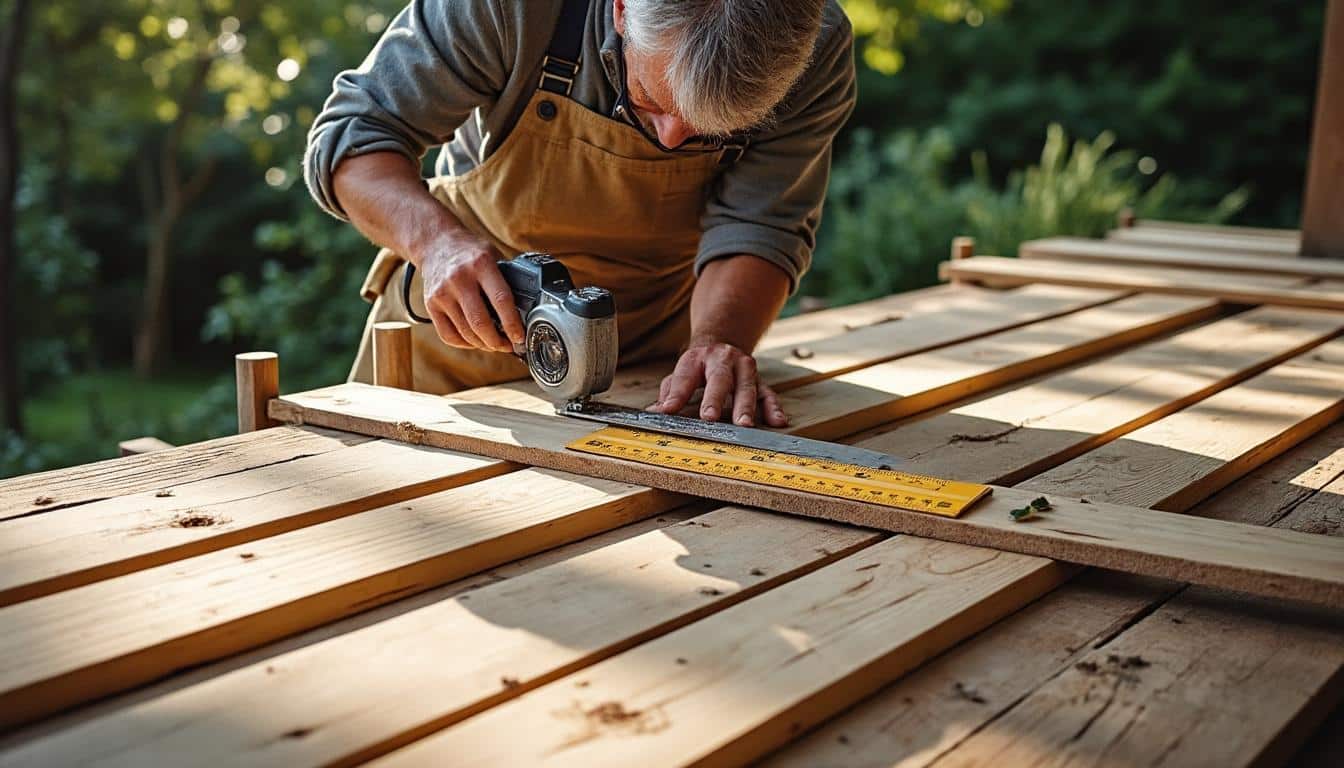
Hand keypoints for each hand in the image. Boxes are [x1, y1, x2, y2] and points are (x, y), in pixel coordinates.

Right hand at [415, 234, 525, 352]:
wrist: (435, 243)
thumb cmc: (470, 252)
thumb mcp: (492, 256)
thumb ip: (505, 279)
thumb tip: (525, 311)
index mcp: (481, 264)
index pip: (501, 299)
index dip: (512, 324)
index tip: (520, 337)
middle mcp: (459, 278)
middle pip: (481, 322)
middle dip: (498, 342)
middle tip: (508, 346)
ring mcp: (442, 293)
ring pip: (465, 332)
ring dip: (483, 345)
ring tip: (494, 344)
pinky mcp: (430, 305)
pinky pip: (448, 335)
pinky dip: (465, 344)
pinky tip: (475, 341)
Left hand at [648, 337, 787, 426]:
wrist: (724, 343)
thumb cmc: (699, 366)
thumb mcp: (681, 373)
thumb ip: (669, 392)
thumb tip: (655, 412)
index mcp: (697, 359)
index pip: (684, 377)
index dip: (676, 394)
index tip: (667, 410)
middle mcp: (722, 360)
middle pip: (719, 379)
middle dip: (714, 398)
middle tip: (709, 417)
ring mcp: (744, 369)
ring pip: (746, 386)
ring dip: (746, 406)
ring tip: (744, 425)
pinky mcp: (759, 380)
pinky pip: (768, 393)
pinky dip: (773, 407)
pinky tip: (777, 422)